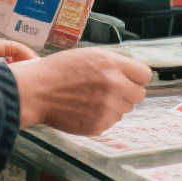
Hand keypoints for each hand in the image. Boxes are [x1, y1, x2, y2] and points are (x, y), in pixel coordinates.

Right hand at [10, 48, 149, 134]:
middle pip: (139, 95)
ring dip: (114, 105)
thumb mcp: (88, 55)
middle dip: (128, 92)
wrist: (36, 92)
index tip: (130, 79)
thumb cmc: (57, 71)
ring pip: (125, 109)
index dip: (136, 77)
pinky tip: (85, 109)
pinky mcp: (99, 125)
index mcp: (112, 64)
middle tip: (111, 90)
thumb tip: (130, 72)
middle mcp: (114, 86)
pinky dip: (102, 117)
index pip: (144, 75)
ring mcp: (107, 107)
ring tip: (92, 98)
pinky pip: (111, 121)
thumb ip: (112, 63)